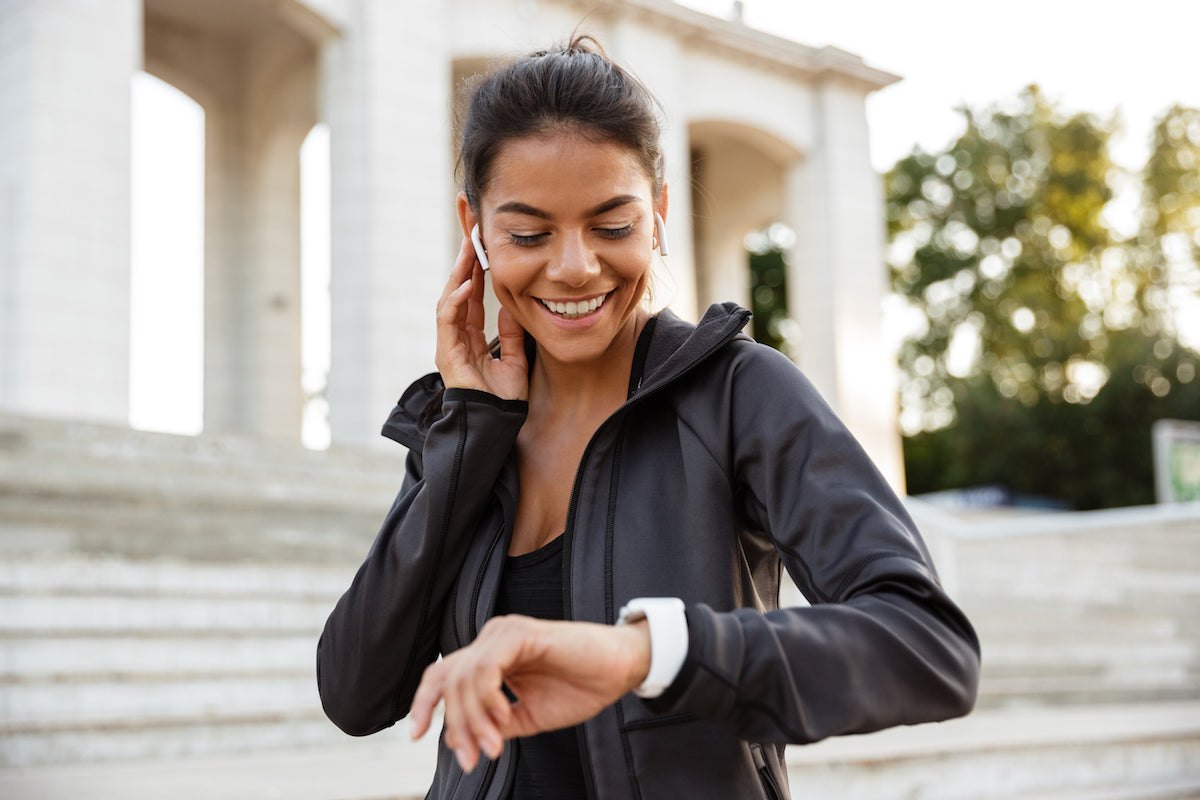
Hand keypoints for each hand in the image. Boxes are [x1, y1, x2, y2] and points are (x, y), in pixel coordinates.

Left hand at [409, 615, 650, 772]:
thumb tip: (458, 741)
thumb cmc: (580, 687)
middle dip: (454, 725)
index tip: (417, 737)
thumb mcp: (528, 715)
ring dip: (473, 719)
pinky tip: (503, 717)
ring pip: (464, 677)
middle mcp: (491, 639)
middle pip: (447, 680)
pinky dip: (487, 697)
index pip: (442, 676)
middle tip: (471, 757)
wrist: (620, 670)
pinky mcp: (521, 634)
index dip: (424, 704)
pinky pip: (487, 667)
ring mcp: (504, 633)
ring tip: (494, 746)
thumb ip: (495, 724)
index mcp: (490, 656)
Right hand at [435, 237, 528, 399]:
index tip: (482, 249)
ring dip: (458, 274)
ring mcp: (449, 345)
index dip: (475, 274)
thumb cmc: (504, 400)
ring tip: (468, 250)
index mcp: (471, 338)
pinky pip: (447, 320)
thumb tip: (512, 307)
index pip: (471, 299)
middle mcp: (456, 338)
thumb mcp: (516, 360)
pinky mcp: (446, 353)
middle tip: (471, 237)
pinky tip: (467, 284)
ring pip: (449, 300)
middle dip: (463, 264)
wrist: (496, 424)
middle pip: (457, 293)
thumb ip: (513, 334)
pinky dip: (456, 301)